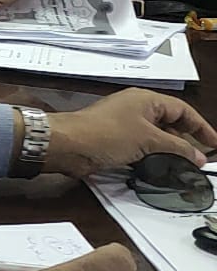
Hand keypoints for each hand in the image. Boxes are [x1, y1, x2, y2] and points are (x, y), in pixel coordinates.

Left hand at [44, 87, 216, 178]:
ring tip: (184, 168)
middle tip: (200, 160)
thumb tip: (197, 156)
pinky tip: (160, 170)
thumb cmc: (106, 134)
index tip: (214, 144)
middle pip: (170, 123)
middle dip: (186, 141)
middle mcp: (136, 109)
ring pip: (156, 137)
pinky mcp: (115, 141)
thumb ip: (176, 147)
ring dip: (169, 151)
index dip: (201, 127)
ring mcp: (124, 125)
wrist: (68, 145)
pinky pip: (141, 147)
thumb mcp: (148, 140)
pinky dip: (153, 157)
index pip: (182, 110)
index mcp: (146, 100)